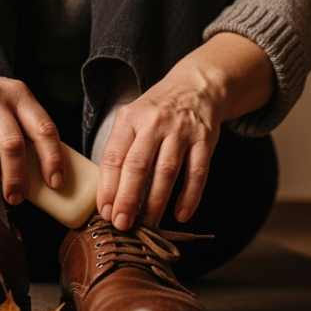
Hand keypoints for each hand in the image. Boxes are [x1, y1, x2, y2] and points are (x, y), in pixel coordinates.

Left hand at [95, 71, 222, 231]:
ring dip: (156, 203)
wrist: (197, 86)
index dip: (108, 187)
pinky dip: (189, 197)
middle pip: (138, 166)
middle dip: (128, 199)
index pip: (113, 156)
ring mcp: (182, 130)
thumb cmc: (158, 110)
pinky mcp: (205, 139)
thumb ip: (122, 149)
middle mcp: (155, 122)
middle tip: (122, 224)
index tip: (105, 211)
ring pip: (166, 172)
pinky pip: (197, 173)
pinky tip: (180, 215)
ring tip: (148, 225)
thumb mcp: (133, 118)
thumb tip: (109, 194)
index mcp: (130, 118)